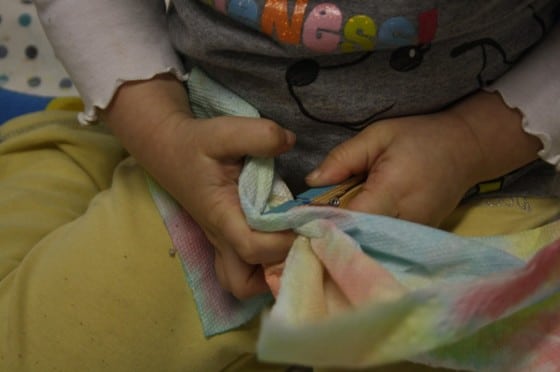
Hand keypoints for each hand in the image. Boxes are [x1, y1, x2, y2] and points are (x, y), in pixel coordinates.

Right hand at [163, 114, 296, 298]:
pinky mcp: (225, 239)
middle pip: (244, 283)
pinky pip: (243, 270)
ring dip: (267, 275)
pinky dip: (263, 267)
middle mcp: (220, 237)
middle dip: (277, 270)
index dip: (282, 241)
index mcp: (222, 215)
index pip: (252, 247)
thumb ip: (259, 135)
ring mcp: (221, 242)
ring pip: (241, 283)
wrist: (169, 149)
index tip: (304, 222)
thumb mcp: (225, 131)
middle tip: (301, 241)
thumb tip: (290, 142)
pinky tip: (281, 242)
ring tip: (291, 246)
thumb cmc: (196, 143)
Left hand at [306, 92, 541, 226]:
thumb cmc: (421, 137)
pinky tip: (349, 232)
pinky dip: (363, 241)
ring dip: (345, 240)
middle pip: (356, 240)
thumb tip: (311, 182)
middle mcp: (405, 220)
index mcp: (393, 190)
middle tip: (302, 233)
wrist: (467, 150)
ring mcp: (414, 235)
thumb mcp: (379, 135)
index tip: (297, 222)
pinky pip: (382, 246)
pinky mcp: (418, 240)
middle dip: (328, 237)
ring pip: (368, 247)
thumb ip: (343, 158)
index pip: (349, 218)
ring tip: (323, 231)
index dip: (321, 222)